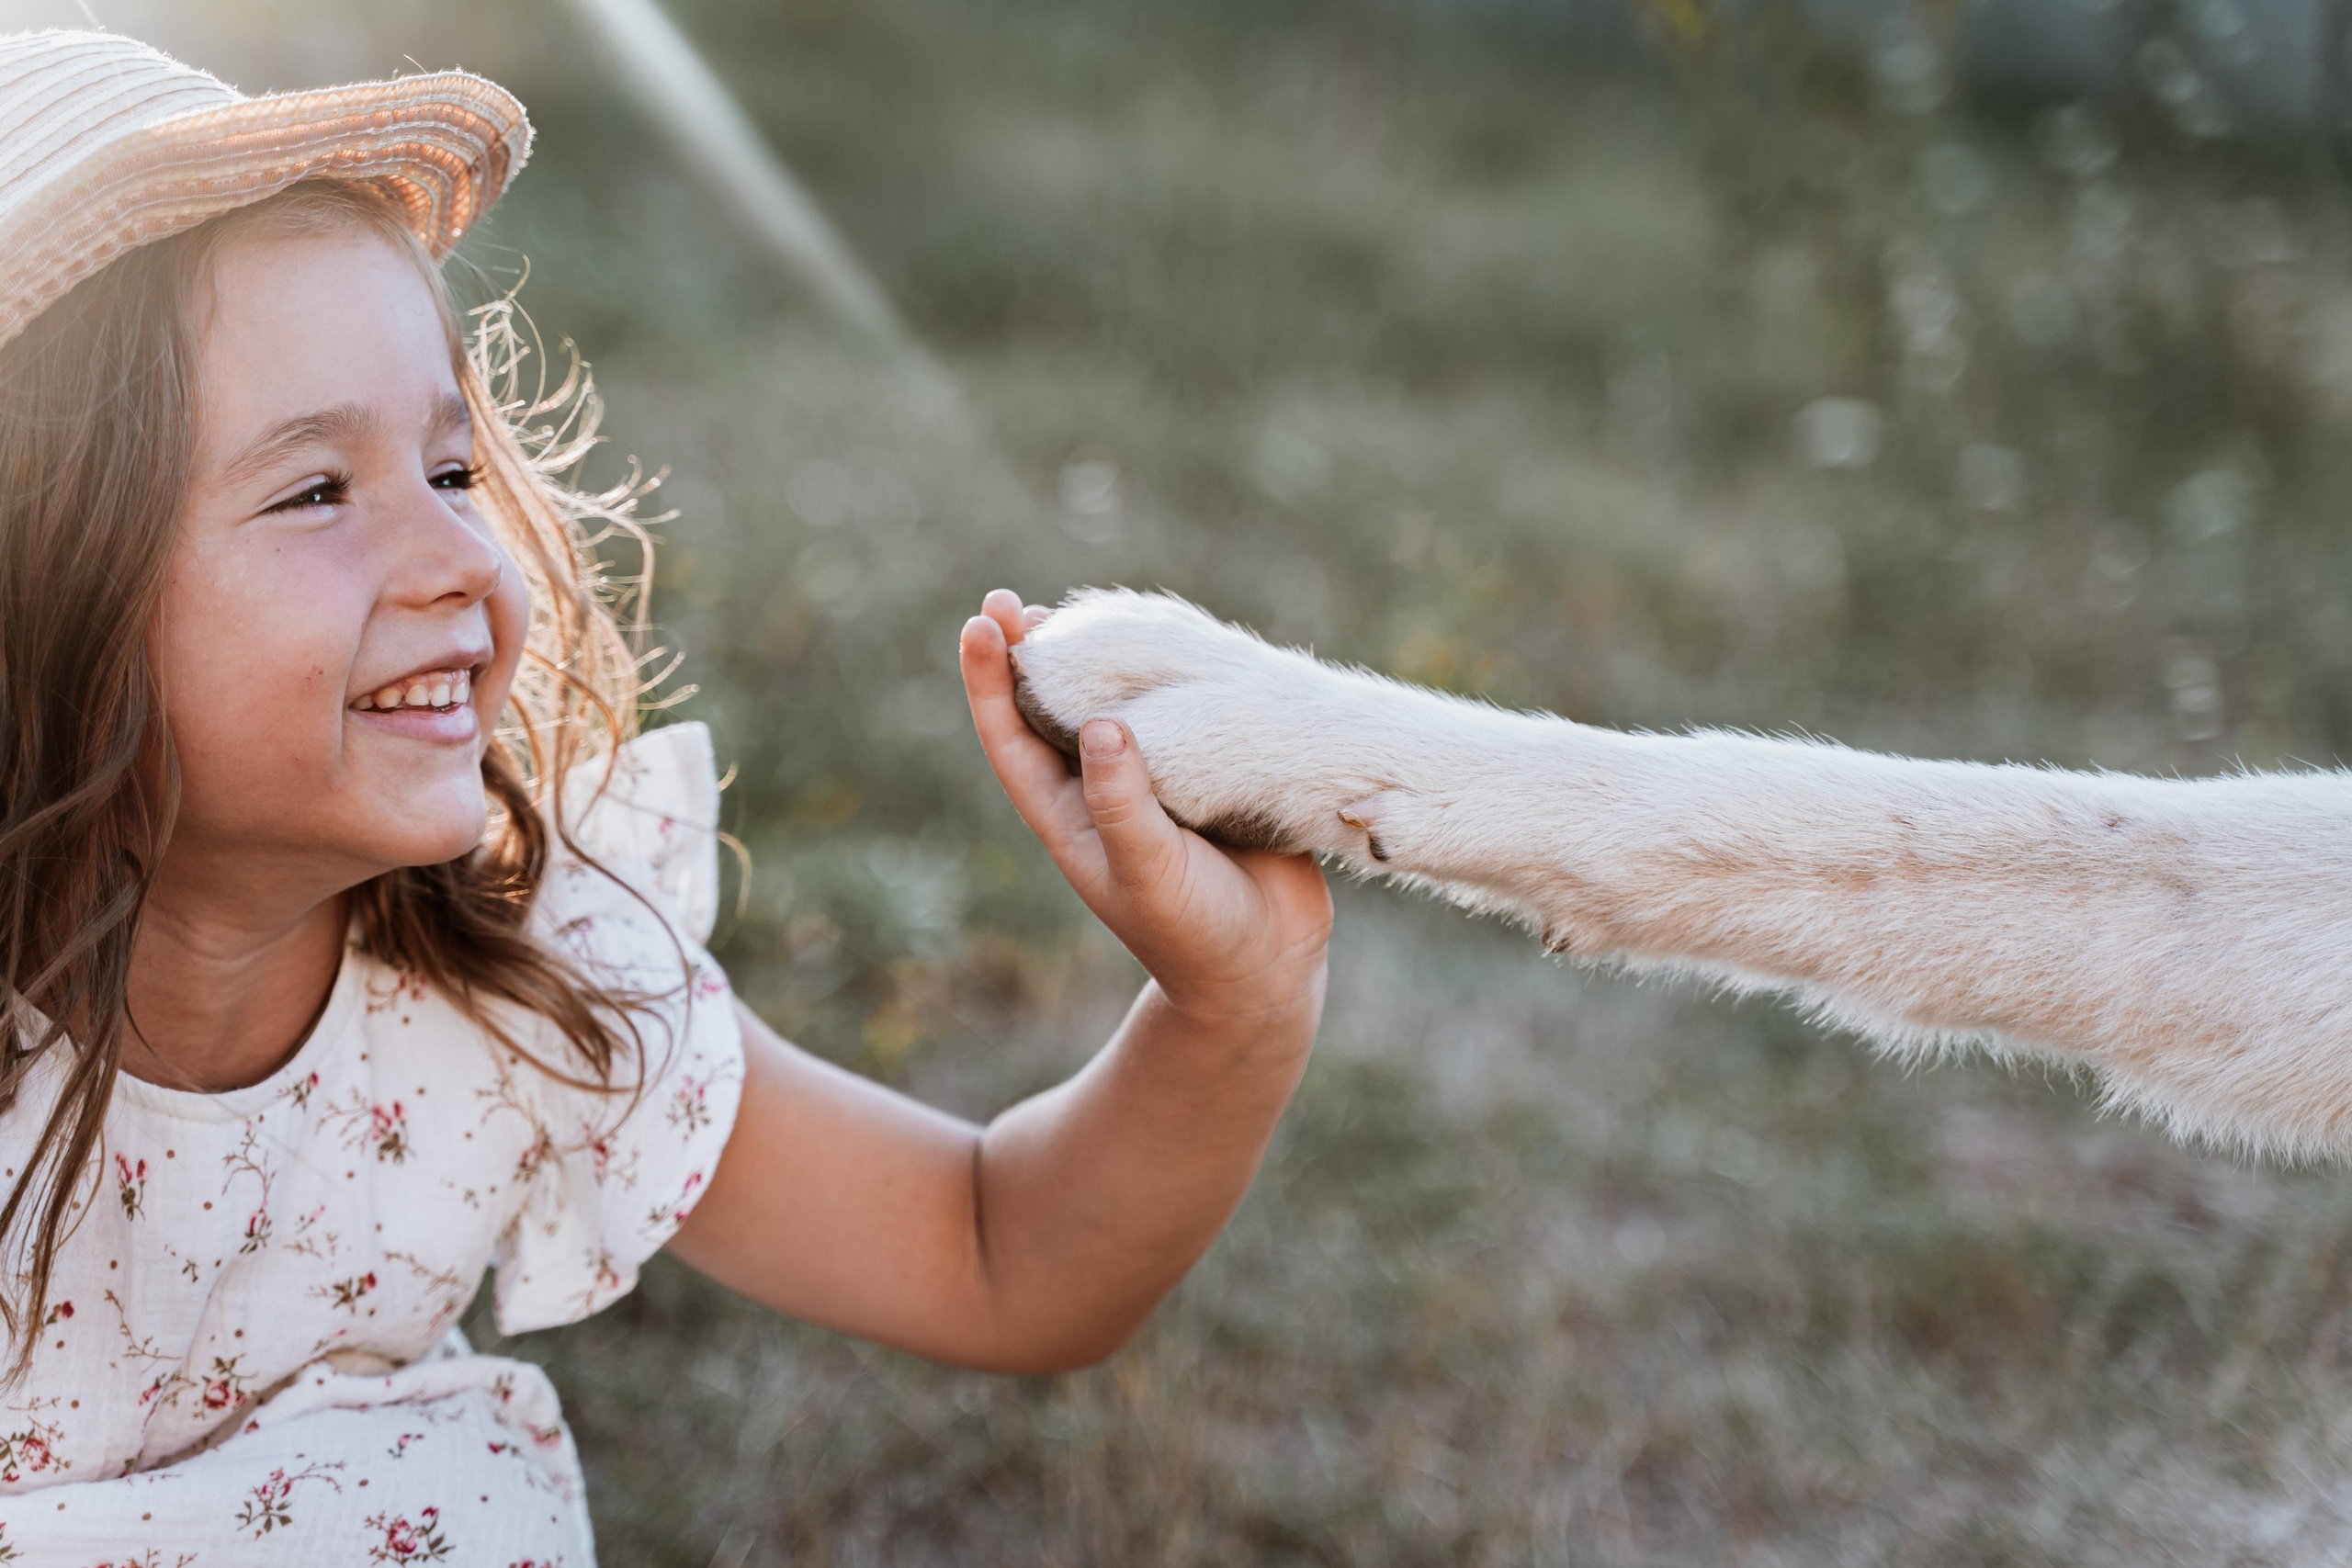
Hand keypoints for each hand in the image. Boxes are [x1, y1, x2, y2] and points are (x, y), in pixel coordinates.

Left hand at [960, 589, 1331, 1023]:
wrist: (1270, 967)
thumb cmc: (1196, 932)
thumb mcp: (1149, 873)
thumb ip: (1123, 804)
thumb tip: (1098, 723)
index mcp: (1069, 816)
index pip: (1011, 737)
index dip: (990, 681)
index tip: (983, 624)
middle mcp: (1104, 790)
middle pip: (1054, 707)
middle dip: (1034, 654)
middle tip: (1017, 602)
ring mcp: (1157, 779)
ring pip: (1119, 701)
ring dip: (1101, 656)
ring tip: (1088, 608)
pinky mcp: (1211, 772)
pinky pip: (1184, 710)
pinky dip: (1173, 674)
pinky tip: (1177, 638)